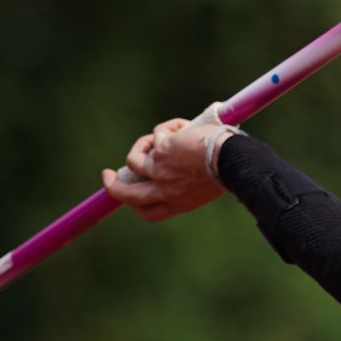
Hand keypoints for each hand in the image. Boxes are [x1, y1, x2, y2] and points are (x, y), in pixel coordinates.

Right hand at [101, 117, 231, 221]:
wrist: (232, 160)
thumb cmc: (229, 169)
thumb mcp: (207, 184)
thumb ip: (190, 181)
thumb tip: (182, 167)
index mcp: (180, 203)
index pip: (149, 213)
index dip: (135, 204)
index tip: (129, 193)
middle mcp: (166, 191)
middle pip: (126, 195)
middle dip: (112, 186)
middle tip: (107, 174)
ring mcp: (160, 172)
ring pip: (133, 161)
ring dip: (142, 145)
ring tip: (160, 136)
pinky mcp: (161, 151)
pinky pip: (155, 135)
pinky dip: (168, 128)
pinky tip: (184, 127)